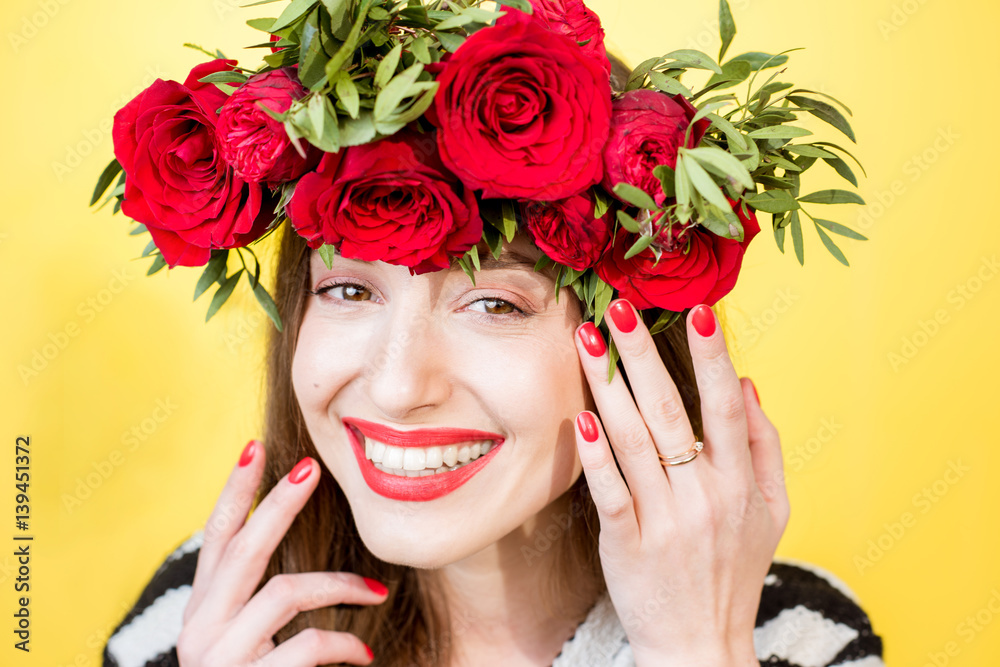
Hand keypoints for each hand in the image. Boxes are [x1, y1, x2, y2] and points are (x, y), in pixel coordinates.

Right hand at [177, 441, 384, 665]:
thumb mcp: (245, 641)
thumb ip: (258, 601)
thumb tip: (286, 550)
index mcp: (204, 613)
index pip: (215, 540)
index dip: (233, 493)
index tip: (254, 447)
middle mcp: (200, 631)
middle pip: (241, 550)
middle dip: (278, 504)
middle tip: (312, 466)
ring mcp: (220, 659)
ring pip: (281, 593)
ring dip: (338, 587)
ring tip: (375, 592)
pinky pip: (305, 648)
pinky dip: (341, 644)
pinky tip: (363, 652)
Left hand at [572, 300, 788, 666]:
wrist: (701, 644)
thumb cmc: (735, 572)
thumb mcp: (773, 512)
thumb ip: (765, 446)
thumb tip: (747, 383)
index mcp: (740, 482)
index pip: (725, 406)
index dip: (713, 356)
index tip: (698, 310)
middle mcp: (705, 496)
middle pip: (669, 412)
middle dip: (643, 354)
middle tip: (619, 308)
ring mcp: (665, 520)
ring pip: (632, 441)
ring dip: (608, 387)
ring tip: (586, 342)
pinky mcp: (627, 543)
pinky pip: (609, 491)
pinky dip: (595, 454)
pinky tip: (581, 416)